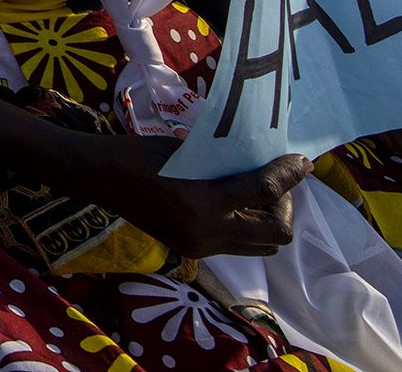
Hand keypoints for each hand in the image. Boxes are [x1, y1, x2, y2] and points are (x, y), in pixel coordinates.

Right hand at [83, 136, 309, 258]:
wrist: (99, 177)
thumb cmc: (139, 153)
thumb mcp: (188, 150)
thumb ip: (225, 162)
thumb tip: (262, 161)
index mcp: (203, 201)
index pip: (264, 191)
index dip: (289, 174)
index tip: (303, 162)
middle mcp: (207, 231)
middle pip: (276, 233)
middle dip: (284, 207)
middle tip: (273, 183)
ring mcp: (200, 246)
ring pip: (261, 246)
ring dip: (267, 221)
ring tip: (255, 195)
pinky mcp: (192, 250)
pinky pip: (236, 245)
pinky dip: (244, 226)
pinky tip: (232, 204)